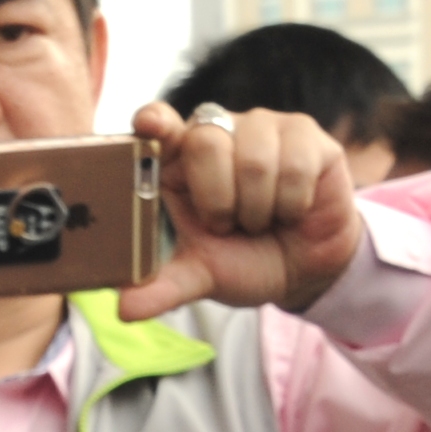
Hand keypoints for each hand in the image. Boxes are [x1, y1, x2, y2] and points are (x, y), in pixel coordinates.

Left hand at [115, 100, 367, 322]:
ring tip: (261, 220)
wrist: (304, 271)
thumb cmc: (242, 260)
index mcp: (177, 158)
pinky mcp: (305, 134)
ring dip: (258, 208)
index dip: (154, 121)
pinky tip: (292, 209)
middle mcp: (216, 131)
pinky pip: (295, 164)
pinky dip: (292, 202)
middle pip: (205, 143)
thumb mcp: (199, 276)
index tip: (149, 127)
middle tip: (226, 225)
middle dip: (217, 200)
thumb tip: (126, 310)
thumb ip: (162, 286)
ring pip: (253, 159)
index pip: (159, 124)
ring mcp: (262, 127)